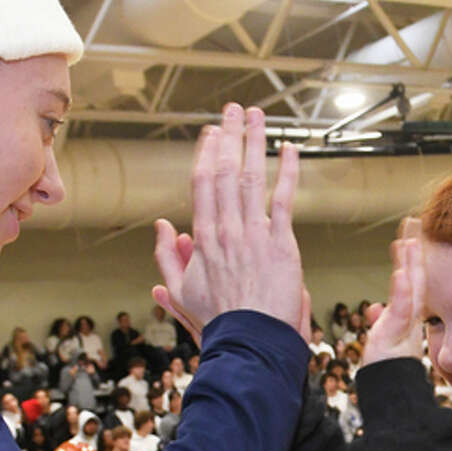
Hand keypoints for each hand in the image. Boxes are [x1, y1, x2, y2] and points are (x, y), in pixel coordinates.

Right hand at [152, 104, 304, 339]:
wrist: (249, 341)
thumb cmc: (218, 320)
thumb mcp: (180, 291)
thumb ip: (167, 256)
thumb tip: (161, 225)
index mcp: (203, 237)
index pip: (202, 183)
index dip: (207, 153)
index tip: (211, 132)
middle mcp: (226, 229)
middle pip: (225, 171)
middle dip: (229, 135)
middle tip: (233, 109)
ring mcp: (254, 234)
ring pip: (251, 177)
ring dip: (254, 141)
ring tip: (256, 115)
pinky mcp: (281, 243)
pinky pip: (283, 199)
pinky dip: (288, 171)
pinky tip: (290, 148)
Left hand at [361, 218, 426, 368]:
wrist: (393, 397)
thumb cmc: (386, 371)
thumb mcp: (381, 340)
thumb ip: (381, 320)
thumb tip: (374, 307)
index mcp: (405, 317)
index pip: (409, 280)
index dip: (410, 257)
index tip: (408, 234)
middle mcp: (410, 318)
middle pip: (417, 277)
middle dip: (416, 250)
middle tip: (415, 222)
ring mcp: (405, 326)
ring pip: (413, 289)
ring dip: (412, 264)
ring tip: (410, 239)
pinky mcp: (397, 335)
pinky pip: (402, 311)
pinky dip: (404, 292)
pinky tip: (404, 272)